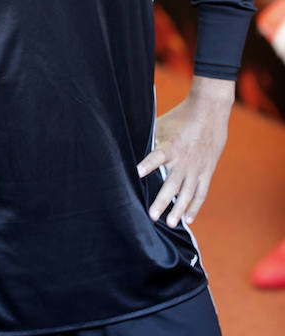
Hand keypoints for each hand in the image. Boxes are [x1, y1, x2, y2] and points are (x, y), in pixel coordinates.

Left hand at [137, 76, 234, 227]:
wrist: (209, 112)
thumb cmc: (180, 118)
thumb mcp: (161, 124)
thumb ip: (148, 138)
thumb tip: (127, 145)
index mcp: (170, 146)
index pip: (156, 157)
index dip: (147, 165)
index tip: (136, 174)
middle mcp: (183, 160)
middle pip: (172, 184)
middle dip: (162, 201)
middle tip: (152, 216)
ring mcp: (196, 168)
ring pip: (187, 193)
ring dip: (178, 209)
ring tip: (170, 223)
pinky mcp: (207, 171)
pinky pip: (201, 193)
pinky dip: (195, 207)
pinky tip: (188, 220)